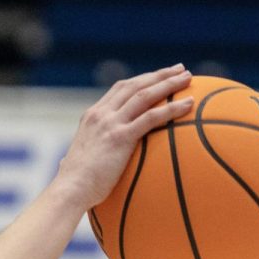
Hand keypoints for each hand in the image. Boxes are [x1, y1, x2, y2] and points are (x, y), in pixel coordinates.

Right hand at [53, 65, 193, 210]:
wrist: (70, 189)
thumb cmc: (76, 185)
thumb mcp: (80, 161)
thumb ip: (88, 154)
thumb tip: (82, 162)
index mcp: (93, 116)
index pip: (120, 89)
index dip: (142, 80)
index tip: (159, 76)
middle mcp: (101, 114)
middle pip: (134, 85)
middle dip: (159, 75)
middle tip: (180, 69)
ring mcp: (110, 123)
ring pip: (144, 95)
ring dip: (169, 84)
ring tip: (188, 78)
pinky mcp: (120, 137)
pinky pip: (151, 118)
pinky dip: (171, 109)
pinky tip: (189, 106)